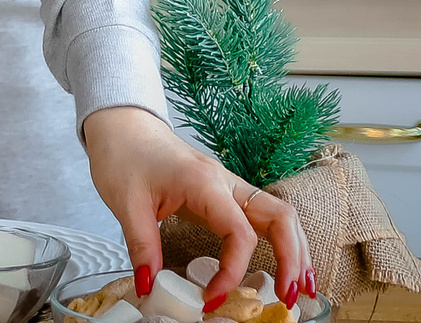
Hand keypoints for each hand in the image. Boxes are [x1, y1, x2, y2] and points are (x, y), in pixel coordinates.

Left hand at [83, 105, 314, 310]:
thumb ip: (142, 247)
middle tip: (289, 298)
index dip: (233, 272)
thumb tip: (148, 286)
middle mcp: (226, 182)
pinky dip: (279, 240)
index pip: (240, 234)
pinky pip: (262, 216)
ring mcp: (229, 185)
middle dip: (293, 260)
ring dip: (295, 251)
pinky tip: (283, 263)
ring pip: (279, 216)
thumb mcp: (126, 204)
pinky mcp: (224, 192)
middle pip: (281, 219)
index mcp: (205, 183)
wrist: (121, 123)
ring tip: (299, 289)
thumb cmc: (123, 154)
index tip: (211, 299)